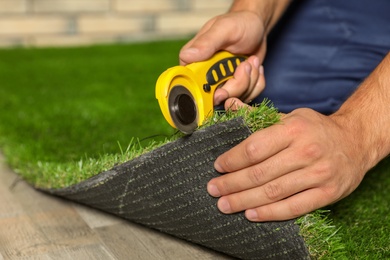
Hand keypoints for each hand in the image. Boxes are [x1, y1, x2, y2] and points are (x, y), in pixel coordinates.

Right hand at [179, 11, 266, 105]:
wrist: (257, 28)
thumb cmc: (239, 23)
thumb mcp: (223, 29)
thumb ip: (206, 43)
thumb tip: (187, 56)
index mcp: (195, 63)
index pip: (193, 87)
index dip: (207, 93)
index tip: (221, 91)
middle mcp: (206, 76)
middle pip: (218, 98)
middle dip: (237, 84)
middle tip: (245, 65)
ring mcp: (222, 84)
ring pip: (236, 98)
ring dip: (250, 81)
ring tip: (251, 61)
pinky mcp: (237, 88)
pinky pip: (249, 96)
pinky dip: (256, 83)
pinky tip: (254, 67)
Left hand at [208, 107, 368, 221]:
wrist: (356, 141)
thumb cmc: (316, 129)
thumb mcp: (290, 116)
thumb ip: (257, 115)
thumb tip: (228, 104)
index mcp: (293, 129)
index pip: (254, 148)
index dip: (232, 160)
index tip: (218, 166)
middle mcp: (306, 151)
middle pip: (260, 173)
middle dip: (232, 184)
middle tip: (213, 189)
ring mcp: (318, 174)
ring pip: (273, 192)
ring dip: (244, 201)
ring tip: (225, 204)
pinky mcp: (327, 193)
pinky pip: (294, 207)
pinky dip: (270, 213)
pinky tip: (251, 214)